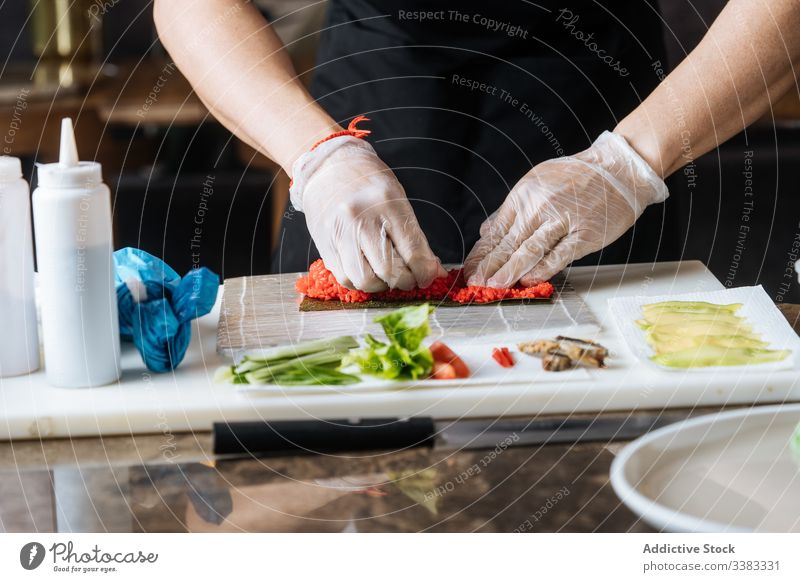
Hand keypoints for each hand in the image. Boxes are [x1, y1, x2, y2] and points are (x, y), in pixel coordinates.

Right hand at [290, 136, 444, 291]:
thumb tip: (434, 271)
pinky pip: (344, 278)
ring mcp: (339, 233)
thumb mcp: (398, 199)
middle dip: (404, 281)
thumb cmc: (367, 182)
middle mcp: (361, 219)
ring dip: (381, 285)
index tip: (426, 277)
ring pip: (364, 280)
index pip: (412, 252)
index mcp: (387, 203)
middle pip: (388, 271)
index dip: (425, 273)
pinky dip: (360, 282)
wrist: (327, 167)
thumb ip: (415, 237)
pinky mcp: (324, 245)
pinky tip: (367, 271)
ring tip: (386, 275)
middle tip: (408, 278)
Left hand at [464, 131, 668, 287]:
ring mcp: (562, 220)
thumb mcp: (536, 183)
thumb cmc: (578, 177)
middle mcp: (539, 207)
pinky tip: (529, 280)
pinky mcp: (584, 234)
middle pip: (508, 242)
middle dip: (488, 266)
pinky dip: (544, 268)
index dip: (481, 254)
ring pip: (530, 249)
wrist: (619, 169)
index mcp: (524, 196)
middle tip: (474, 283)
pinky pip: (560, 254)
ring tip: (494, 285)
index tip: (469, 270)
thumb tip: (485, 232)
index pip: (496, 231)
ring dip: (510, 269)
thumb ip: (511, 210)